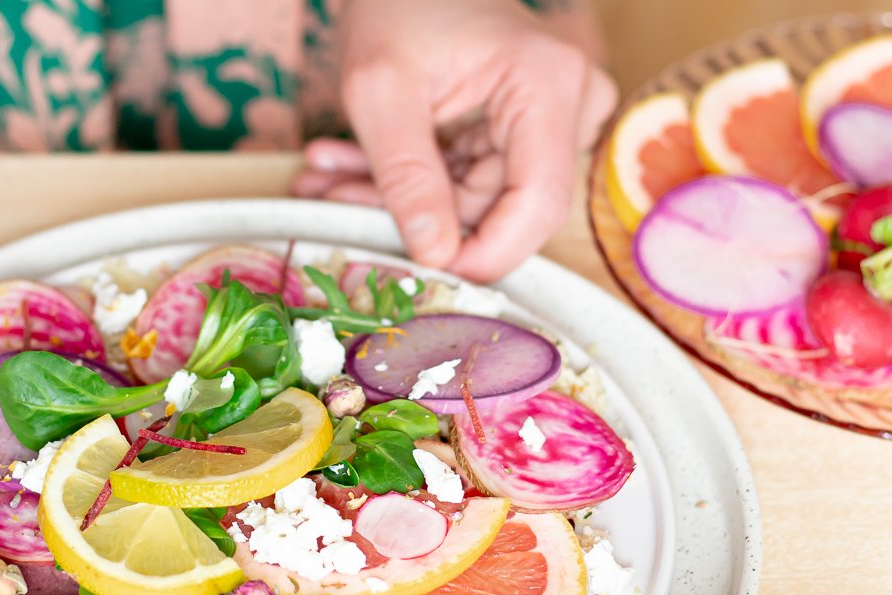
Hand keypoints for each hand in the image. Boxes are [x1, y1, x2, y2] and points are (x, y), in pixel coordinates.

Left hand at [292, 0, 615, 281]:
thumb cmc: (397, 5)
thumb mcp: (381, 92)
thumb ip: (406, 178)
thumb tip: (434, 255)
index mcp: (547, 85)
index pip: (538, 203)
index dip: (487, 253)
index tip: (426, 272)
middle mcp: (568, 106)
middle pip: (502, 207)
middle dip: (416, 219)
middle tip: (333, 205)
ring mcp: (549, 122)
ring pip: (475, 202)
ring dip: (396, 200)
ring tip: (323, 179)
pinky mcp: (521, 134)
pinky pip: (465, 184)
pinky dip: (406, 183)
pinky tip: (344, 168)